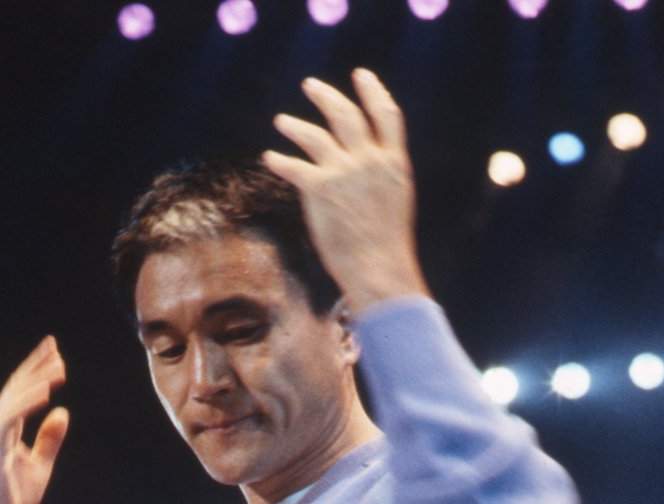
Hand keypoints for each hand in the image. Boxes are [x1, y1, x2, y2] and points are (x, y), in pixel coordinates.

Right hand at [0, 335, 69, 503]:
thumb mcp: (40, 465)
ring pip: (13, 399)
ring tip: (58, 367)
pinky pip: (10, 418)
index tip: (54, 353)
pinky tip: (46, 393)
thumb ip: (49, 439)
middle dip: (35, 367)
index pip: (20, 393)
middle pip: (15, 389)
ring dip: (36, 381)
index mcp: (4, 430)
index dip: (36, 371)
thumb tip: (62, 413)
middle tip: (55, 348)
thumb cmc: (15, 501)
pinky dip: (27, 403)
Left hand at [263, 68, 430, 311]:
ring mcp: (344, 172)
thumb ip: (381, 178)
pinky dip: (279, 160)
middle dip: (326, 97)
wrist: (378, 268)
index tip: (362, 76)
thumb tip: (366, 169)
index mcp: (395, 163)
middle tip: (310, 85)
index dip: (373, 92)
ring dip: (295, 126)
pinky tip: (269, 158)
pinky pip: (293, 166)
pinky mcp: (320, 189)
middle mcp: (370, 161)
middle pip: (346, 115)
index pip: (387, 115)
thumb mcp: (395, 202)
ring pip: (315, 135)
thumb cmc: (385, 246)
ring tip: (280, 121)